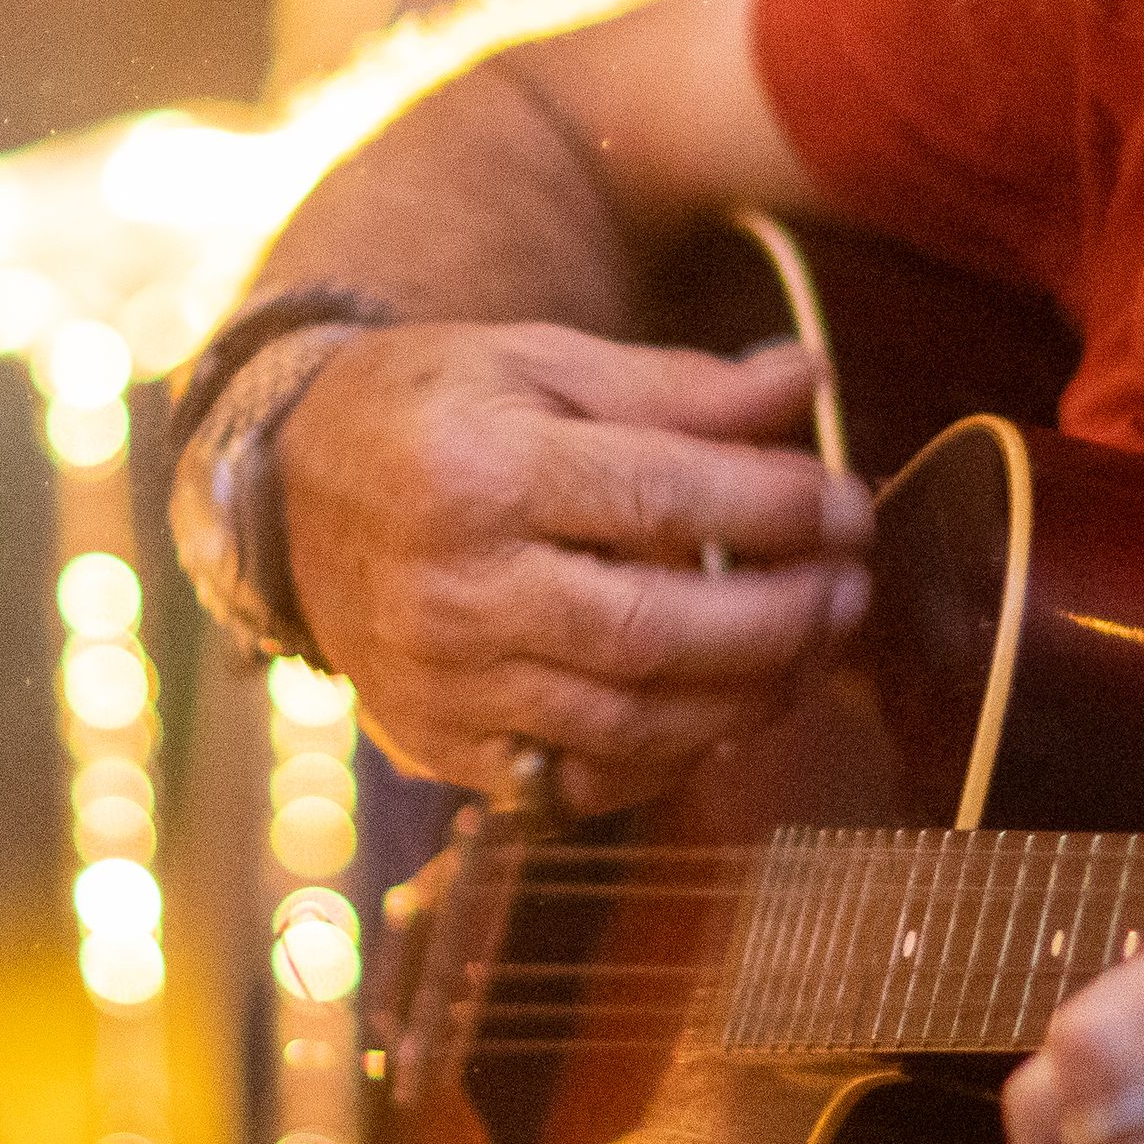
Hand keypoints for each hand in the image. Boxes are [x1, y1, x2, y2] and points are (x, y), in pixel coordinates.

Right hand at [274, 320, 866, 812]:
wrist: (293, 491)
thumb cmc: (437, 410)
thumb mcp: (541, 362)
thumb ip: (678, 386)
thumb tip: (808, 380)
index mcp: (473, 469)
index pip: (660, 500)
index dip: (777, 510)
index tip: (848, 506)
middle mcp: (448, 589)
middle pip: (653, 631)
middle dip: (780, 619)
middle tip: (850, 589)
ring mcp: (440, 683)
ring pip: (627, 722)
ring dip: (748, 696)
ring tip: (812, 648)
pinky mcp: (440, 747)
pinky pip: (579, 781)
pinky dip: (669, 758)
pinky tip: (724, 709)